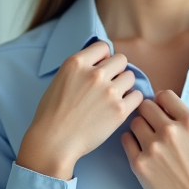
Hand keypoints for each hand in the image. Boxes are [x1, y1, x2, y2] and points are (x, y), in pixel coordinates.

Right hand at [18, 41, 143, 179]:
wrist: (54, 141)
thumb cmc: (51, 114)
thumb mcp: (59, 80)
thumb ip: (80, 70)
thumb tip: (98, 65)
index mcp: (77, 63)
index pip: (103, 47)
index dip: (104, 57)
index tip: (102, 68)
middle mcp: (94, 74)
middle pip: (121, 60)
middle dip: (116, 71)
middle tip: (109, 84)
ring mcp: (109, 92)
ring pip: (130, 77)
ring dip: (124, 85)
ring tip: (113, 98)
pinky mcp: (120, 110)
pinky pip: (138, 96)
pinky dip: (132, 101)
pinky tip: (121, 107)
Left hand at [121, 90, 188, 188]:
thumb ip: (180, 119)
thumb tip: (159, 105)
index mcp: (188, 122)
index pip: (164, 95)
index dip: (160, 102)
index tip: (160, 111)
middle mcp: (170, 131)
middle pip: (145, 106)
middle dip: (147, 114)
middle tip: (151, 126)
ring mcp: (153, 147)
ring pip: (134, 122)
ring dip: (138, 129)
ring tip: (147, 141)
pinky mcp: (139, 163)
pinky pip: (125, 140)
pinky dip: (130, 142)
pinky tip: (139, 150)